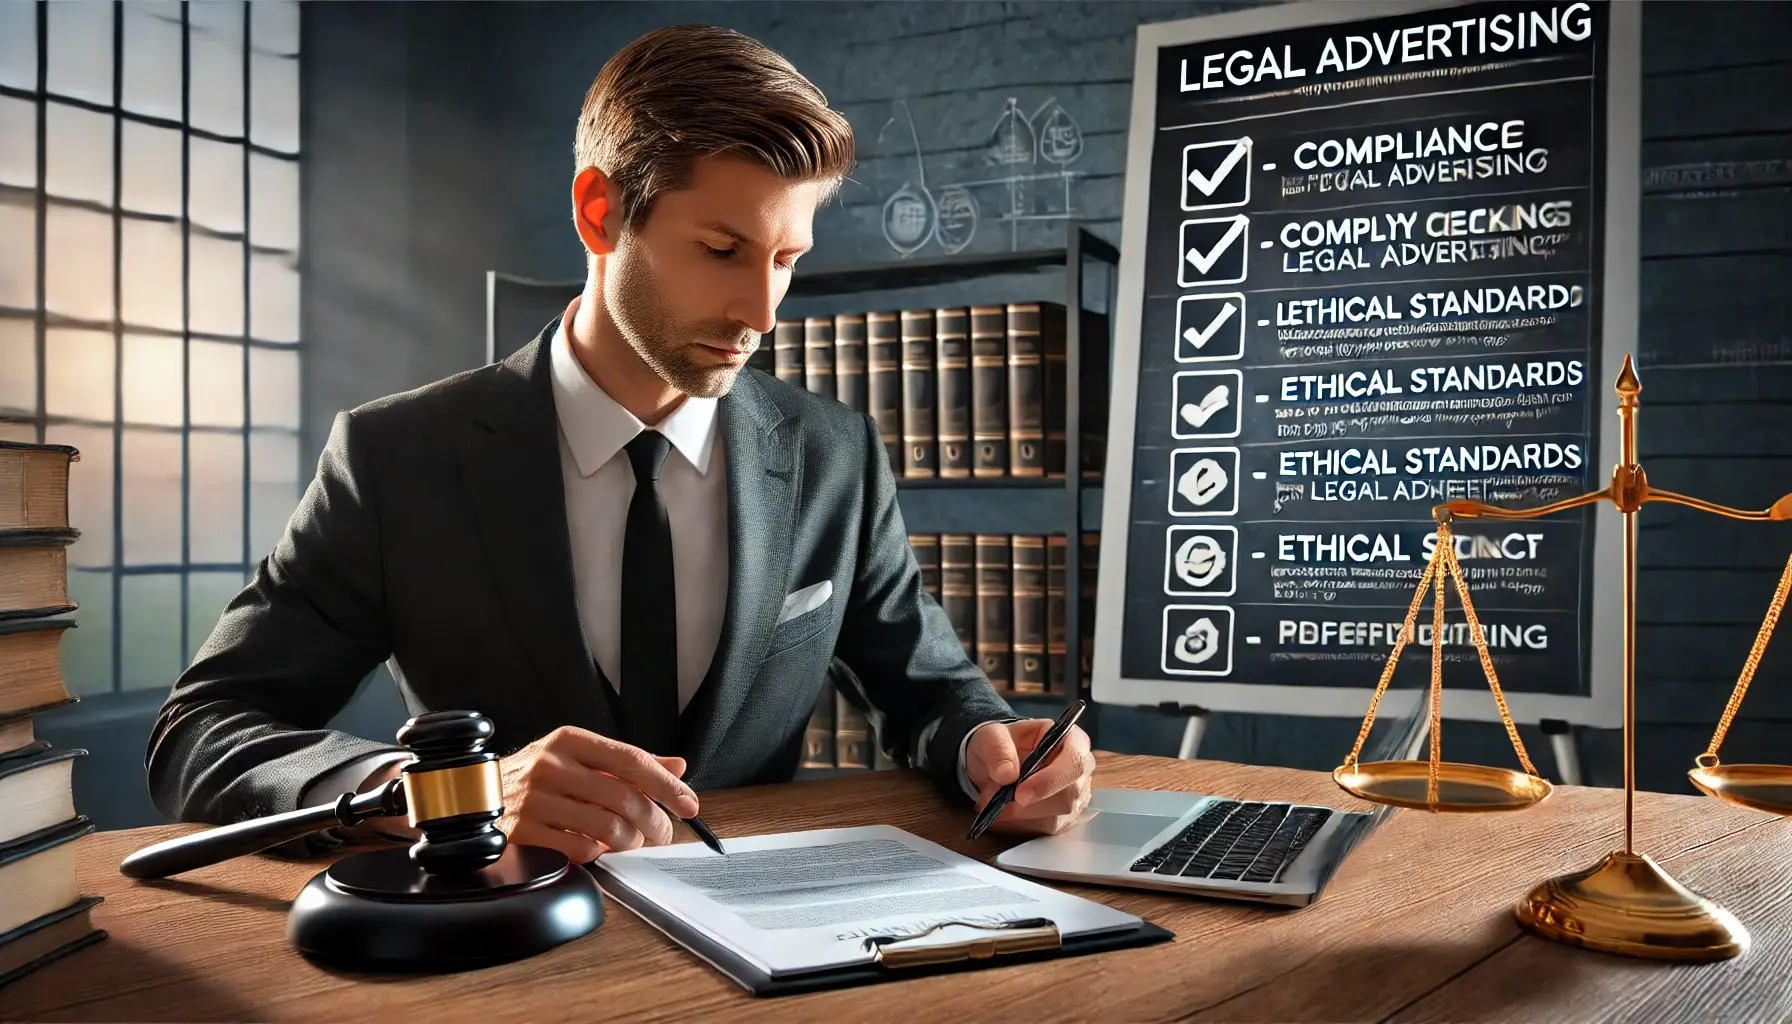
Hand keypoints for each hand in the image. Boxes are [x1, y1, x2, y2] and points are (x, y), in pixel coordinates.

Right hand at [495, 726, 700, 863]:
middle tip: (663, 834)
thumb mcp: (580, 757)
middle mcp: (551, 765)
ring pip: (607, 827)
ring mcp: (535, 799)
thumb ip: (629, 763)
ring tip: (631, 842)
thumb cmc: (537, 777)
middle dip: (654, 822)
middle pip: (625, 797)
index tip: (689, 804)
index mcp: (570, 740)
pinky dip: (598, 854)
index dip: (666, 785)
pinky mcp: (524, 832)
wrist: (476, 794)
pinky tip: (597, 848)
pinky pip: (581, 850)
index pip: (632, 760)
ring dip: (630, 842)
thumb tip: (677, 767)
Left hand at [964, 719, 1094, 836]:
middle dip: (1030, 805)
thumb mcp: (991, 735)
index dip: (1051, 781)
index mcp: (1072, 740)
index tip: (1020, 794)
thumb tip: (1007, 774)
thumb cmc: (1001, 743)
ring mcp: (1075, 797)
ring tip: (994, 803)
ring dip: (1020, 817)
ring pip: (1056, 818)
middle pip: (1069, 797)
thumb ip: (997, 749)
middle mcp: (1080, 770)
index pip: (1075, 762)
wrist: (995, 763)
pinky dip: (1019, 826)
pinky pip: (1044, 830)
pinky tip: (1003, 814)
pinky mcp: (1064, 818)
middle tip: (998, 803)